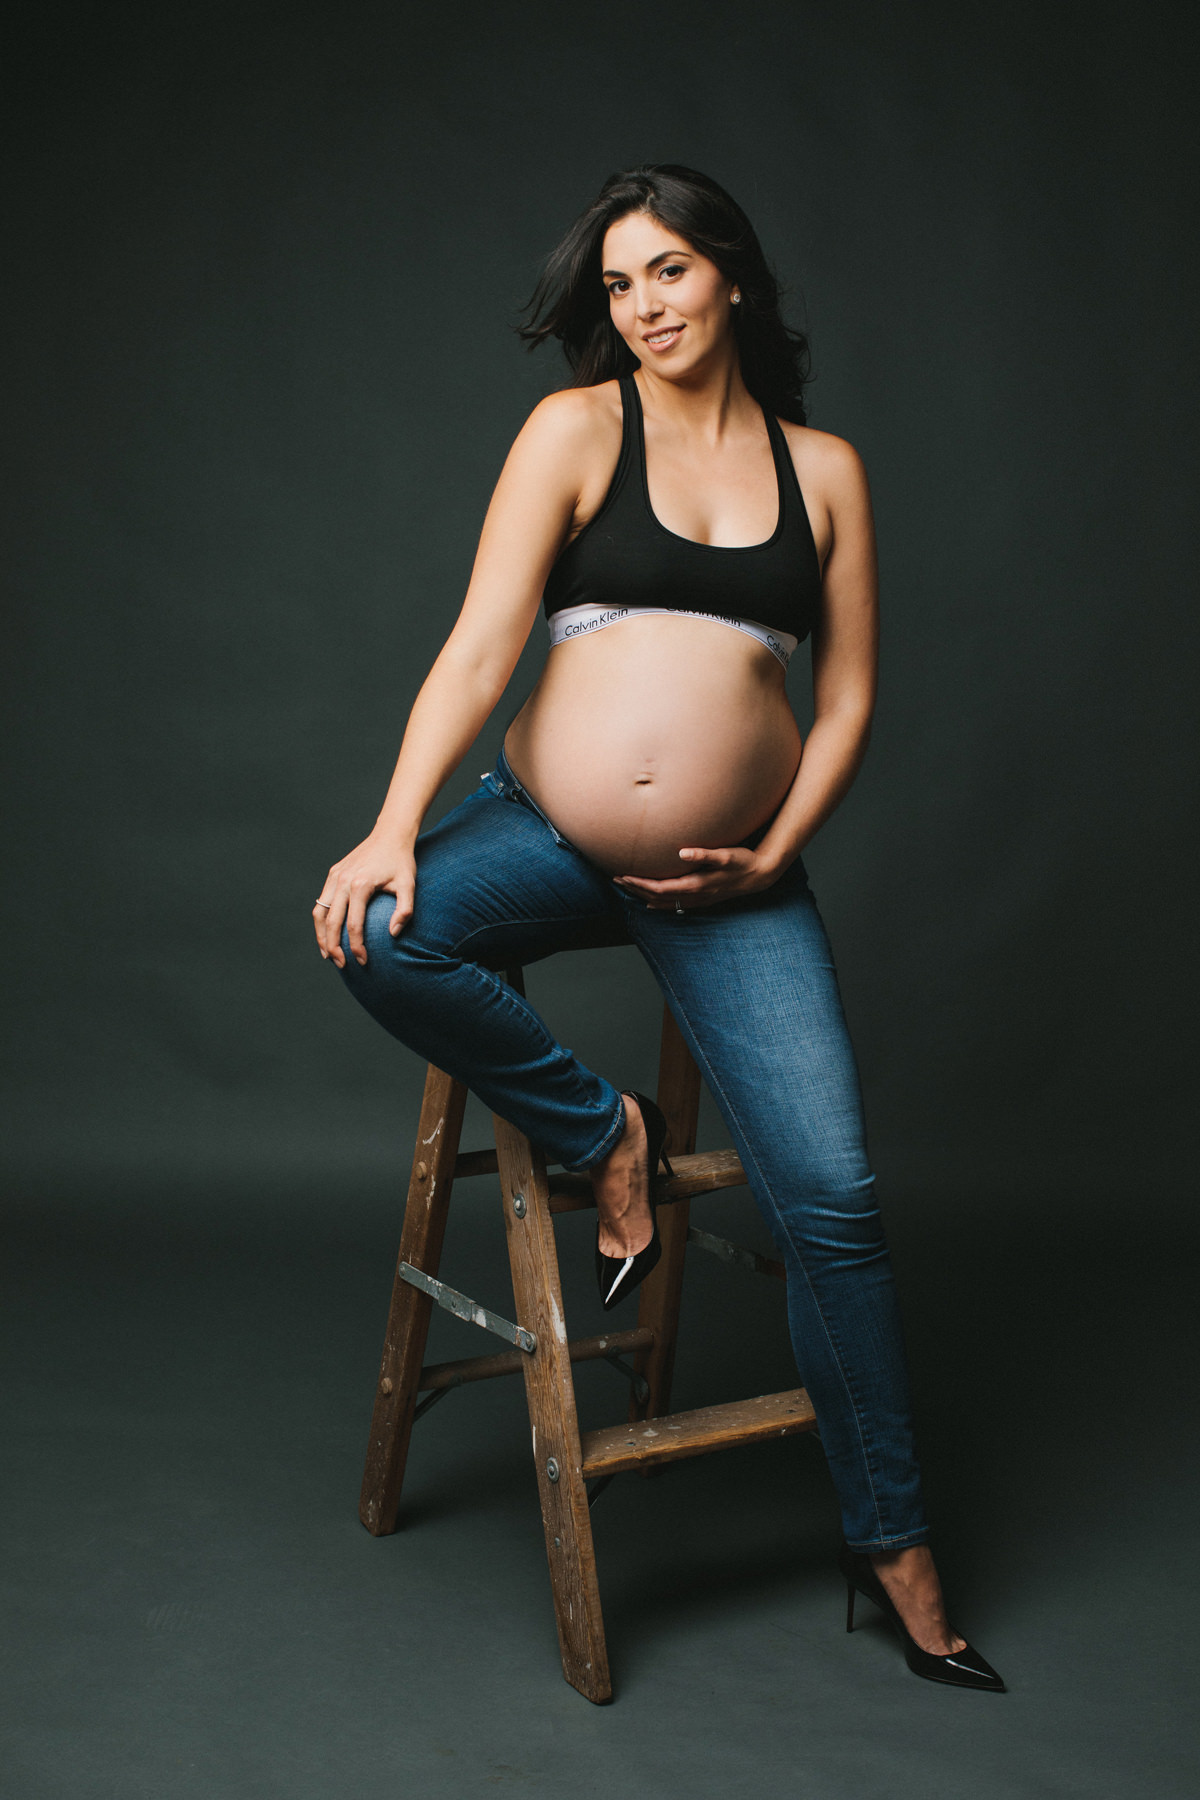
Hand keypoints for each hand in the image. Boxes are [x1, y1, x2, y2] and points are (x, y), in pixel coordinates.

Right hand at [313, 834, 416, 968]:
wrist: (390, 834)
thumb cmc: (402, 861)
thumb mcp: (409, 885)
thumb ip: (405, 911)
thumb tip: (392, 935)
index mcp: (360, 885)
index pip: (354, 925)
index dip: (357, 947)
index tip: (363, 961)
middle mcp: (343, 881)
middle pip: (331, 922)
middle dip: (334, 947)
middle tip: (342, 965)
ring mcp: (335, 877)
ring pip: (319, 913)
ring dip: (321, 936)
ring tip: (328, 955)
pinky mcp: (333, 874)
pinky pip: (321, 902)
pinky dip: (322, 920)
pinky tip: (328, 934)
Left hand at [613, 846, 780, 910]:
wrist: (760, 875)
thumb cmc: (742, 861)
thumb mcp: (725, 854)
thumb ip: (703, 854)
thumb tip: (683, 852)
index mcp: (696, 884)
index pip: (660, 888)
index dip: (640, 884)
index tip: (624, 876)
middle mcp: (695, 895)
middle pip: (658, 897)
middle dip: (636, 889)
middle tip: (617, 880)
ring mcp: (699, 899)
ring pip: (665, 903)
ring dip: (644, 897)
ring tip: (627, 889)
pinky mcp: (703, 898)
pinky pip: (676, 906)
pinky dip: (660, 905)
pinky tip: (651, 904)